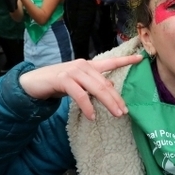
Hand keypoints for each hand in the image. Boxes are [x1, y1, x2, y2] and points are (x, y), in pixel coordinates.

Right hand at [19, 54, 143, 119]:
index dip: (126, 60)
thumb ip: (94, 83)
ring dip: (108, 102)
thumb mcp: (79, 83)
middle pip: (106, 83)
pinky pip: (80, 95)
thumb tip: (112, 85)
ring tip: (116, 114)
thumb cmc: (58, 82)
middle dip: (117, 98)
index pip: (111, 62)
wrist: (34, 82)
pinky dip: (87, 106)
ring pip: (96, 88)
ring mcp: (73, 71)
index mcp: (89, 66)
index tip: (141, 58)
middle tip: (125, 111)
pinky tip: (92, 116)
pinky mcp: (63, 79)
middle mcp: (83, 66)